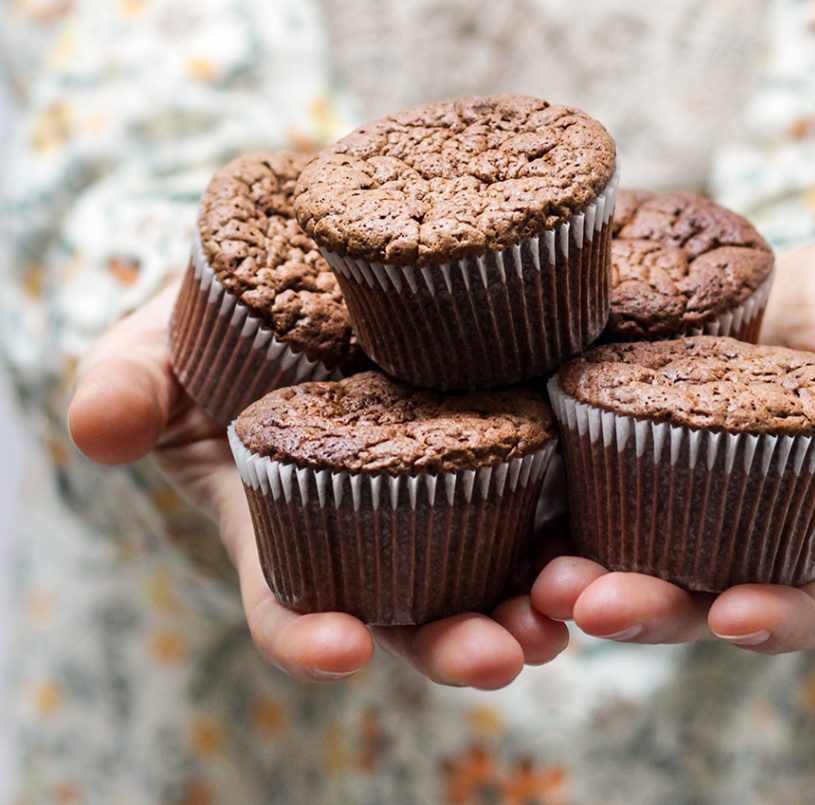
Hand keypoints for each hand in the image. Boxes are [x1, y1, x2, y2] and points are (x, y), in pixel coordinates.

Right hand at [68, 284, 567, 687]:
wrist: (307, 270)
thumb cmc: (220, 322)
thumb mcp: (159, 344)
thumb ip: (129, 386)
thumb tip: (96, 427)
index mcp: (286, 523)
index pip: (289, 601)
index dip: (308, 635)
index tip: (336, 650)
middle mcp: (373, 526)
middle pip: (414, 607)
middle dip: (454, 640)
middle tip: (501, 655)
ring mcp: (446, 487)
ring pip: (494, 567)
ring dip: (536, 600)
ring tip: (570, 607)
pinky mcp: (507, 435)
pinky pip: (548, 488)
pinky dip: (578, 514)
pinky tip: (608, 519)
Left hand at [531, 239, 814, 652]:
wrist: (803, 280)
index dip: (781, 618)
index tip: (737, 616)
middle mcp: (744, 524)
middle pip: (697, 594)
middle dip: (647, 610)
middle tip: (594, 605)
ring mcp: (674, 490)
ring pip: (627, 554)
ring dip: (579, 579)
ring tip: (537, 579)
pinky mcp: (618, 445)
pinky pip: (579, 484)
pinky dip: (541, 504)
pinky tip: (499, 492)